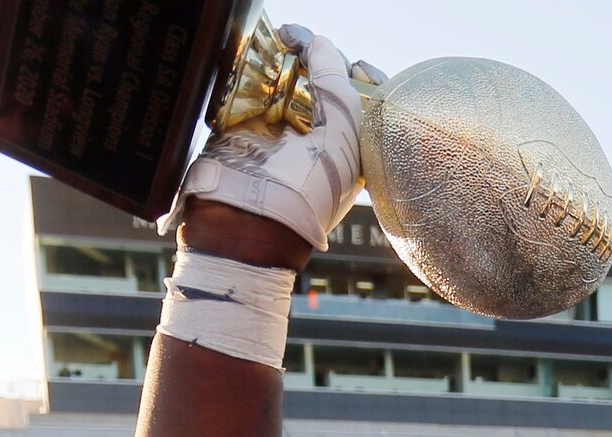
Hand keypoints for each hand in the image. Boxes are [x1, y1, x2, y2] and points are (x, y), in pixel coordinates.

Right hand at [167, 24, 367, 255]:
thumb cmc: (307, 188)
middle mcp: (319, 143)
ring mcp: (283, 136)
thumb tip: (321, 43)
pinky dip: (261, 68)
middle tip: (309, 44)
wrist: (247, 222)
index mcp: (351, 153)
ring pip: (293, 83)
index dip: (364, 79)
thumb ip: (336, 82)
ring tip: (287, 38)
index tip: (358, 65)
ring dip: (291, 58)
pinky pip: (258, 89)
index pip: (364, 106)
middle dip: (323, 60)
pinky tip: (265, 53)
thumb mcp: (342, 131)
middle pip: (328, 87)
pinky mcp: (248, 130)